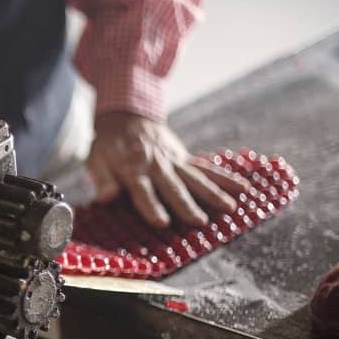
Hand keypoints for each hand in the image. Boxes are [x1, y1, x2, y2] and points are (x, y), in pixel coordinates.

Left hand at [87, 111, 249, 227]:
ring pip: (195, 178)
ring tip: (229, 208)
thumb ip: (101, 179)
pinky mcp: (185, 158)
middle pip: (173, 187)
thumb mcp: (95, 160)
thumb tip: (105, 197)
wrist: (126, 115)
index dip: (150, 206)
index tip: (162, 222)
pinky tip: (243, 188)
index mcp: (132, 168)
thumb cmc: (107, 145)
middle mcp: (156, 165)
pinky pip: (206, 168)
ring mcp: (174, 161)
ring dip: (212, 193)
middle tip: (199, 222)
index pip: (141, 189)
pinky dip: (224, 178)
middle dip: (186, 204)